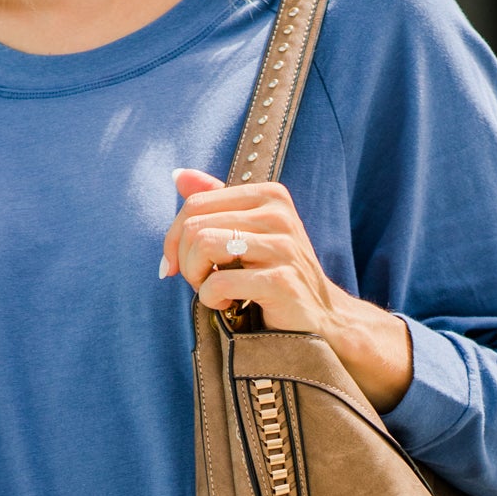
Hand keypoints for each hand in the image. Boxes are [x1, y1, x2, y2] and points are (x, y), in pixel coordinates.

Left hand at [160, 170, 413, 413]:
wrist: (321, 320)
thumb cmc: (275, 276)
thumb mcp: (246, 234)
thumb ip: (216, 202)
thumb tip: (178, 175)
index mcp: (269, 195)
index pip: (196, 203)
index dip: (174, 238)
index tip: (176, 265)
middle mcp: (278, 214)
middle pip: (195, 226)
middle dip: (185, 261)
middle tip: (201, 282)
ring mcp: (283, 247)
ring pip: (203, 245)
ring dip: (197, 278)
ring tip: (215, 292)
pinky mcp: (281, 281)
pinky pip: (218, 282)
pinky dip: (211, 300)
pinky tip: (229, 306)